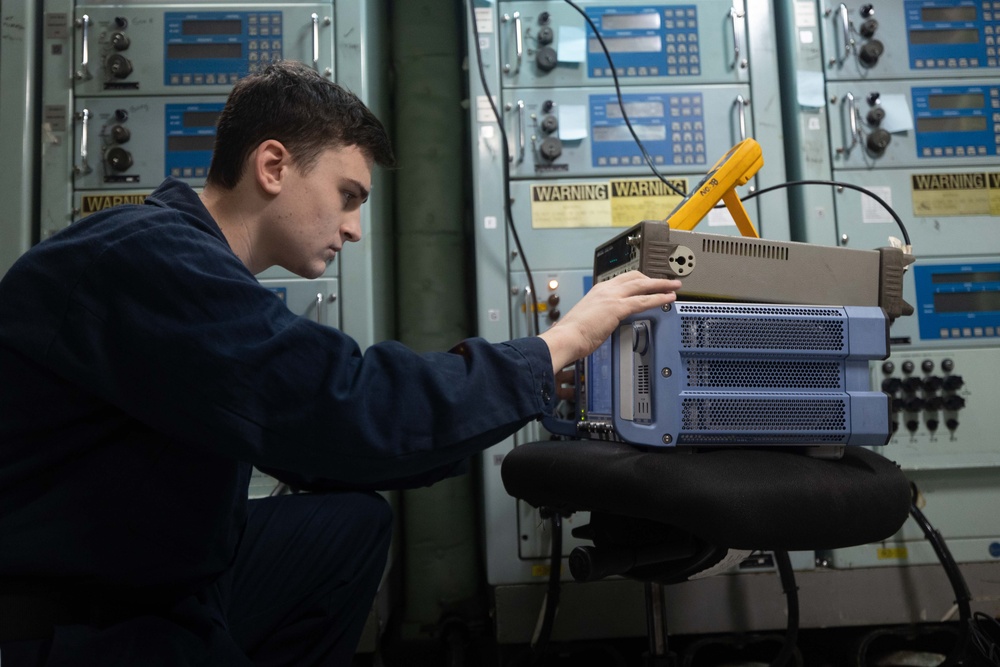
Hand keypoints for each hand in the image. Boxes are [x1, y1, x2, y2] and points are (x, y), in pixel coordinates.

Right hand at [538, 271, 681, 374]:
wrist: (566, 337)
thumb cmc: (573, 333)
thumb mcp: (589, 318)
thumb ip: (600, 315)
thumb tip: (606, 321)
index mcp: (598, 290)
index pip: (623, 279)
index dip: (639, 279)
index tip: (648, 282)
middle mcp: (606, 289)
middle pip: (635, 277)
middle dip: (653, 278)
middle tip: (666, 281)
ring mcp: (612, 297)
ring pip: (643, 285)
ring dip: (661, 285)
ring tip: (674, 286)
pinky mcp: (617, 307)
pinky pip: (644, 300)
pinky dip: (659, 298)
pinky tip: (668, 298)